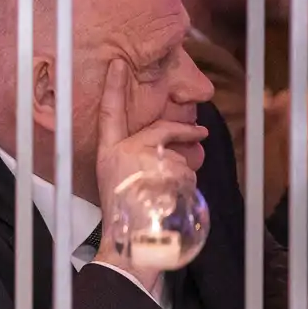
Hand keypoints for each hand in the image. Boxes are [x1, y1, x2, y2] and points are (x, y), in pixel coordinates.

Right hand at [95, 59, 206, 293]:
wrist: (132, 243)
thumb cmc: (127, 219)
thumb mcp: (121, 184)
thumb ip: (136, 162)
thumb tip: (169, 148)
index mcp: (107, 153)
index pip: (109, 113)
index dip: (113, 88)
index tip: (118, 65)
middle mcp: (122, 151)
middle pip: (160, 129)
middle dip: (185, 130)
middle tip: (201, 131)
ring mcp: (143, 159)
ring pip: (179, 155)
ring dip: (185, 173)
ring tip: (171, 197)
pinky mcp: (163, 170)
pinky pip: (187, 171)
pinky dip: (188, 186)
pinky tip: (175, 202)